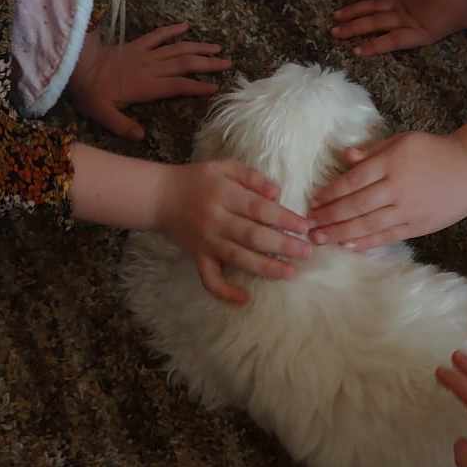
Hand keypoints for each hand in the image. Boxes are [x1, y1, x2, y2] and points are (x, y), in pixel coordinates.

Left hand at [68, 25, 230, 140]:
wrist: (75, 64)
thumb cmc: (89, 92)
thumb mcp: (102, 115)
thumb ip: (123, 126)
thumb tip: (142, 136)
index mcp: (146, 86)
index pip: (178, 85)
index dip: (198, 86)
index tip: (216, 87)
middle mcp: (150, 68)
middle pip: (184, 63)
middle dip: (208, 63)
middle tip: (228, 63)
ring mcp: (144, 54)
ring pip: (176, 48)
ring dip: (198, 47)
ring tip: (217, 47)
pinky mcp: (136, 44)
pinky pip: (157, 35)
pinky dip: (172, 29)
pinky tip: (186, 26)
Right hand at [156, 159, 311, 305]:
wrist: (160, 197)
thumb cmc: (197, 180)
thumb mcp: (223, 167)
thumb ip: (251, 177)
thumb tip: (277, 193)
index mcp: (224, 195)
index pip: (260, 209)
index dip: (284, 218)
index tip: (305, 226)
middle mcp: (216, 220)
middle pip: (253, 236)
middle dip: (283, 245)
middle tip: (307, 251)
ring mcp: (206, 242)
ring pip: (238, 258)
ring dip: (266, 268)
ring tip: (291, 273)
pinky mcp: (198, 257)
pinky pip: (209, 278)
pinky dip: (225, 292)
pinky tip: (244, 300)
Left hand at [309, 131, 466, 249]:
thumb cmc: (434, 151)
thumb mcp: (403, 141)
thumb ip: (373, 150)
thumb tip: (345, 157)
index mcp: (391, 163)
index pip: (353, 180)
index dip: (331, 192)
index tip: (314, 200)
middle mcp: (396, 187)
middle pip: (356, 205)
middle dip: (329, 216)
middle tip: (308, 225)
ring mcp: (407, 209)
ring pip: (368, 224)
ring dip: (340, 233)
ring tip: (320, 239)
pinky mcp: (418, 225)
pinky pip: (387, 236)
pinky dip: (366, 242)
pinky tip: (348, 246)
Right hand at [331, 0, 466, 60]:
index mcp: (419, 30)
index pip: (394, 41)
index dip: (376, 47)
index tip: (357, 52)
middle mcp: (404, 17)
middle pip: (375, 25)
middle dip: (355, 31)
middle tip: (334, 35)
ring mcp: (400, 0)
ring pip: (372, 8)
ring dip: (354, 13)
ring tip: (335, 19)